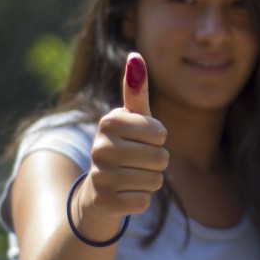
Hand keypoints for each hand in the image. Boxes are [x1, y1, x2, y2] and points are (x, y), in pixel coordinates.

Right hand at [76, 53, 167, 223]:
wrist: (98, 187)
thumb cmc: (124, 145)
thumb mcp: (132, 118)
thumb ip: (137, 90)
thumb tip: (136, 56)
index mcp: (109, 122)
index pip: (160, 133)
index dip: (157, 138)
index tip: (141, 138)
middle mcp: (99, 148)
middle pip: (161, 158)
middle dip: (156, 161)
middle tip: (136, 160)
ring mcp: (99, 177)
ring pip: (154, 181)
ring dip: (150, 180)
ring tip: (132, 176)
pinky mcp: (104, 203)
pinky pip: (143, 201)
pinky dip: (140, 199)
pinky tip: (125, 193)